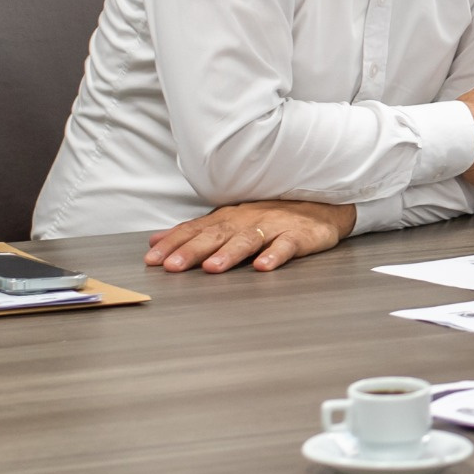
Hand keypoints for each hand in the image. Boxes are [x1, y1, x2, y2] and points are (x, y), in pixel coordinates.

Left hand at [145, 199, 356, 273]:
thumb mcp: (228, 221)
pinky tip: (263, 267)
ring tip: (212, 268)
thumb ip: (193, 232)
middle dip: (193, 250)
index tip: (152, 260)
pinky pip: (286, 245)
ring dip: (229, 253)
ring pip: (248, 239)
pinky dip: (275, 255)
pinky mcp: (298, 235)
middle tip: (173, 266)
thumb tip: (154, 240)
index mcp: (227, 218)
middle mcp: (246, 220)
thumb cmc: (271, 216)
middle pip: (216, 235)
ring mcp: (272, 227)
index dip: (173, 244)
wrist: (320, 205)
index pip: (194, 230)